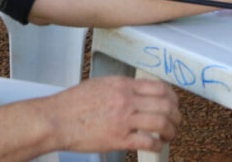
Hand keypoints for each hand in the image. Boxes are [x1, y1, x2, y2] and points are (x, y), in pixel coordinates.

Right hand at [41, 77, 179, 152]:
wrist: (56, 120)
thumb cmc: (72, 104)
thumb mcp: (99, 85)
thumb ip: (120, 87)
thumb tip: (136, 92)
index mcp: (122, 85)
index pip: (158, 87)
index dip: (171, 97)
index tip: (173, 104)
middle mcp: (126, 100)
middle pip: (165, 104)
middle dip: (176, 114)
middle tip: (176, 121)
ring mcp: (123, 120)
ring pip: (161, 122)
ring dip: (170, 130)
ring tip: (169, 135)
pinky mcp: (118, 139)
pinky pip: (147, 141)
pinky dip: (157, 145)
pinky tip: (157, 146)